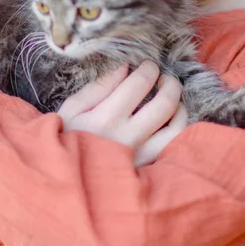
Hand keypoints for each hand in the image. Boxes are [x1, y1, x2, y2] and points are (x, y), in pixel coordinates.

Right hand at [57, 61, 187, 165]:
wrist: (65, 181)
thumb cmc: (66, 138)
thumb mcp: (73, 108)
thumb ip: (100, 86)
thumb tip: (126, 66)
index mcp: (106, 118)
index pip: (140, 83)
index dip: (148, 68)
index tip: (147, 65)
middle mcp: (128, 137)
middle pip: (165, 103)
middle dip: (169, 82)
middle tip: (163, 76)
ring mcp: (142, 156)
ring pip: (176, 127)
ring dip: (179, 105)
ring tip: (170, 96)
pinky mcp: (148, 170)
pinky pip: (173, 146)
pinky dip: (178, 128)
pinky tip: (171, 118)